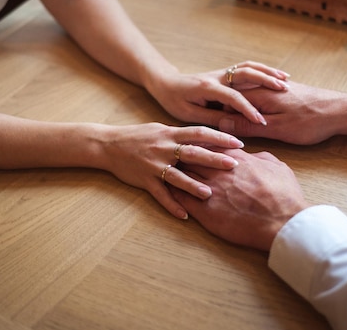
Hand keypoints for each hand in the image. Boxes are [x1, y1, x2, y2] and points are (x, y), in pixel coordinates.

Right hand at [97, 123, 244, 219]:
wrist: (109, 145)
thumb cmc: (138, 136)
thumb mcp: (161, 130)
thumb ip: (182, 135)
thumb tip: (206, 136)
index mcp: (170, 133)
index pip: (199, 133)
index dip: (220, 137)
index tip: (238, 143)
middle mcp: (164, 148)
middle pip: (193, 153)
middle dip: (214, 159)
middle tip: (234, 165)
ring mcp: (154, 165)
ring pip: (177, 176)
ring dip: (193, 186)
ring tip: (209, 194)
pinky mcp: (144, 180)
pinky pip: (160, 195)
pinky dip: (172, 206)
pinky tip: (184, 216)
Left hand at [147, 61, 289, 126]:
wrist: (166, 84)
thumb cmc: (175, 101)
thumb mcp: (189, 115)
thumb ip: (210, 119)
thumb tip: (228, 128)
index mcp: (208, 87)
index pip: (233, 97)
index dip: (247, 109)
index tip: (261, 121)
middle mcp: (218, 76)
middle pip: (246, 74)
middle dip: (266, 81)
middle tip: (284, 90)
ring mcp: (223, 72)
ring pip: (249, 67)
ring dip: (268, 72)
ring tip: (285, 80)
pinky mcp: (226, 73)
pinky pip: (247, 68)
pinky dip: (263, 70)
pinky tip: (276, 76)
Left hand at [171, 149, 310, 250]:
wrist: (282, 222)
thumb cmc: (284, 196)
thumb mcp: (277, 167)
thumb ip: (261, 157)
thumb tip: (252, 155)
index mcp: (235, 159)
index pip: (209, 144)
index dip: (199, 144)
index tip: (191, 143)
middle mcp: (218, 171)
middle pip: (191, 157)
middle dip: (181, 154)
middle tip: (170, 153)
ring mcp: (210, 191)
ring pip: (183, 175)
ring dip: (173, 171)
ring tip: (163, 168)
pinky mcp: (205, 212)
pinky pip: (181, 199)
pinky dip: (172, 193)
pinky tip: (165, 191)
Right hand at [218, 81, 346, 144]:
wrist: (340, 110)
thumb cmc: (310, 121)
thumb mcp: (278, 129)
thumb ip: (249, 126)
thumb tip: (223, 124)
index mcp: (259, 95)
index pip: (228, 101)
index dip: (217, 115)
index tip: (209, 129)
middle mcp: (263, 88)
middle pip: (235, 96)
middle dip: (224, 110)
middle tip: (214, 126)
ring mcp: (273, 89)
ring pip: (247, 96)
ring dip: (238, 109)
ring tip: (228, 123)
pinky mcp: (282, 93)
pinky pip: (259, 97)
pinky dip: (251, 106)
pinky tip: (251, 118)